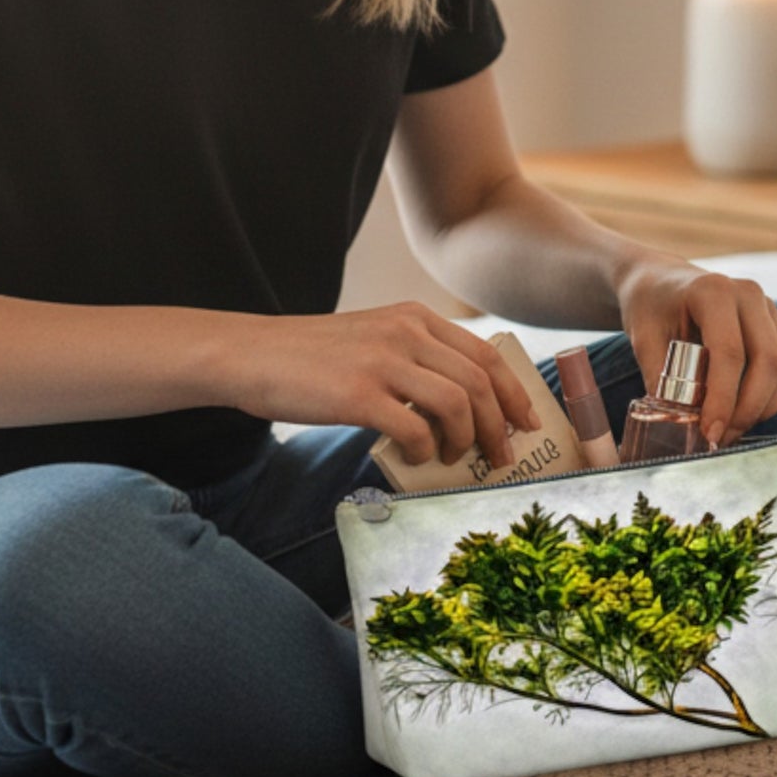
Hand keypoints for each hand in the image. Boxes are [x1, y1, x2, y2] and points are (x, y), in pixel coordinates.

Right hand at [220, 302, 541, 468]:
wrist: (251, 354)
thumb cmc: (312, 357)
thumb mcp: (373, 337)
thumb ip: (414, 357)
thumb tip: (461, 406)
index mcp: (415, 318)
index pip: (486, 354)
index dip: (514, 392)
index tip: (526, 421)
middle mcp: (405, 333)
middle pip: (481, 382)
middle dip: (500, 425)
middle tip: (502, 456)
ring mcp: (383, 362)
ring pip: (457, 405)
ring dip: (465, 441)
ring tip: (453, 459)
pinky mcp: (358, 394)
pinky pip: (416, 429)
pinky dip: (425, 451)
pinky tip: (414, 458)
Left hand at [616, 259, 776, 447]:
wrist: (664, 283)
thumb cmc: (652, 308)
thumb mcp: (642, 338)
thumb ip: (660, 379)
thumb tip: (677, 425)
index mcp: (714, 291)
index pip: (730, 352)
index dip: (723, 398)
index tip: (709, 432)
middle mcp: (751, 295)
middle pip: (770, 361)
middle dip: (748, 410)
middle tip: (720, 437)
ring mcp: (771, 310)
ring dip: (765, 407)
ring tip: (731, 427)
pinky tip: (750, 409)